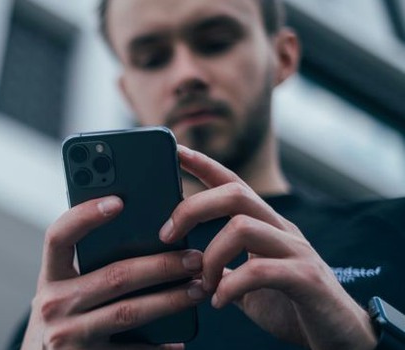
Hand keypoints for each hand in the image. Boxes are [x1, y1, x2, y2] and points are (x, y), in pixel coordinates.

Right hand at [21, 196, 205, 348]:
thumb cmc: (62, 324)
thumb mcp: (62, 294)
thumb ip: (86, 270)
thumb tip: (145, 241)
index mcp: (49, 278)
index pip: (58, 236)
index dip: (85, 216)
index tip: (118, 201)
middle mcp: (53, 304)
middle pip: (113, 275)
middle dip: (160, 264)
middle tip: (194, 258)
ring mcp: (68, 336)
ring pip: (129, 311)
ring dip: (169, 300)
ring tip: (197, 289)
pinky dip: (158, 347)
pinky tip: (178, 341)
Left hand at [159, 145, 376, 349]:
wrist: (341, 338)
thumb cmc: (293, 308)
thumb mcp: (248, 284)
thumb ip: (224, 269)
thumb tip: (187, 263)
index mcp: (267, 227)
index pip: (233, 184)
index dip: (204, 165)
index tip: (176, 150)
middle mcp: (282, 230)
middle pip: (234, 194)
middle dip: (192, 208)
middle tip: (166, 235)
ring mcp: (297, 252)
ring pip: (242, 227)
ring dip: (210, 257)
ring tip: (201, 284)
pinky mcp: (307, 279)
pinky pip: (260, 270)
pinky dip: (230, 286)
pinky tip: (220, 301)